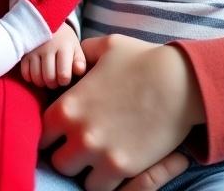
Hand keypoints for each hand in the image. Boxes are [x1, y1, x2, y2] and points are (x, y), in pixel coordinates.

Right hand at [22, 25, 85, 88]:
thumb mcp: (75, 48)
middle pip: (49, 78)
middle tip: (55, 79)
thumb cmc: (64, 41)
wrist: (46, 22)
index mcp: (63, 47)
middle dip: (54, 84)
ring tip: (47, 77)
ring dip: (42, 82)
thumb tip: (79, 70)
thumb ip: (79, 61)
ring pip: (36, 77)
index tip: (65, 77)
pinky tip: (37, 73)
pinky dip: (31, 78)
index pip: (63, 74)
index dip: (64, 81)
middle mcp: (47, 47)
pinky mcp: (24, 53)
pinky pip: (25, 73)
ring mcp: (34, 50)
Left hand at [39, 34, 203, 190]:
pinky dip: (106, 181)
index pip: (42, 130)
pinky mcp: (123, 167)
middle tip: (82, 147)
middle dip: (68, 154)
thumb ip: (83, 55)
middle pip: (57, 159)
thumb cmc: (143, 59)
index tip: (64, 131)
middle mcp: (78, 132)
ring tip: (98, 159)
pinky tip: (114, 167)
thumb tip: (76, 62)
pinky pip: (101, 188)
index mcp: (68, 104)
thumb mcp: (105, 46)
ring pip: (77, 177)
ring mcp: (100, 153)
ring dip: (86, 170)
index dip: (53, 132)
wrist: (180, 82)